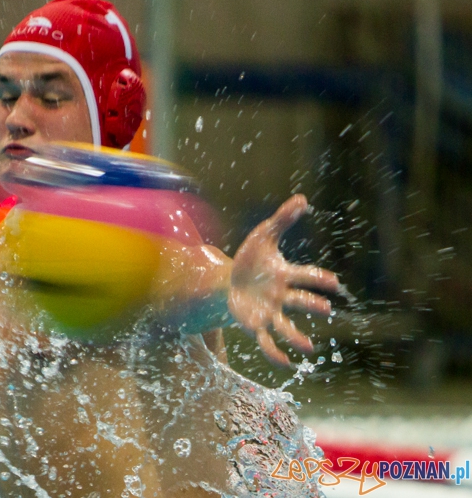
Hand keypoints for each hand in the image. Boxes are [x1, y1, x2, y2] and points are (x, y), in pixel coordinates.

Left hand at [228, 194, 339, 366]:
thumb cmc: (250, 260)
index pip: (305, 275)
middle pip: (299, 301)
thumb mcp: (263, 236)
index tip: (334, 283)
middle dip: (311, 304)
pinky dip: (275, 353)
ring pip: (286, 326)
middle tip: (325, 309)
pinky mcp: (255, 325)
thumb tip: (302, 198)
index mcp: (285, 275)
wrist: (227, 280)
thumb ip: (282, 220)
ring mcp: (270, 312)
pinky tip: (285, 363)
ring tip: (308, 347)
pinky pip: (266, 341)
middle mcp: (281, 296)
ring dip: (297, 336)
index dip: (318, 279)